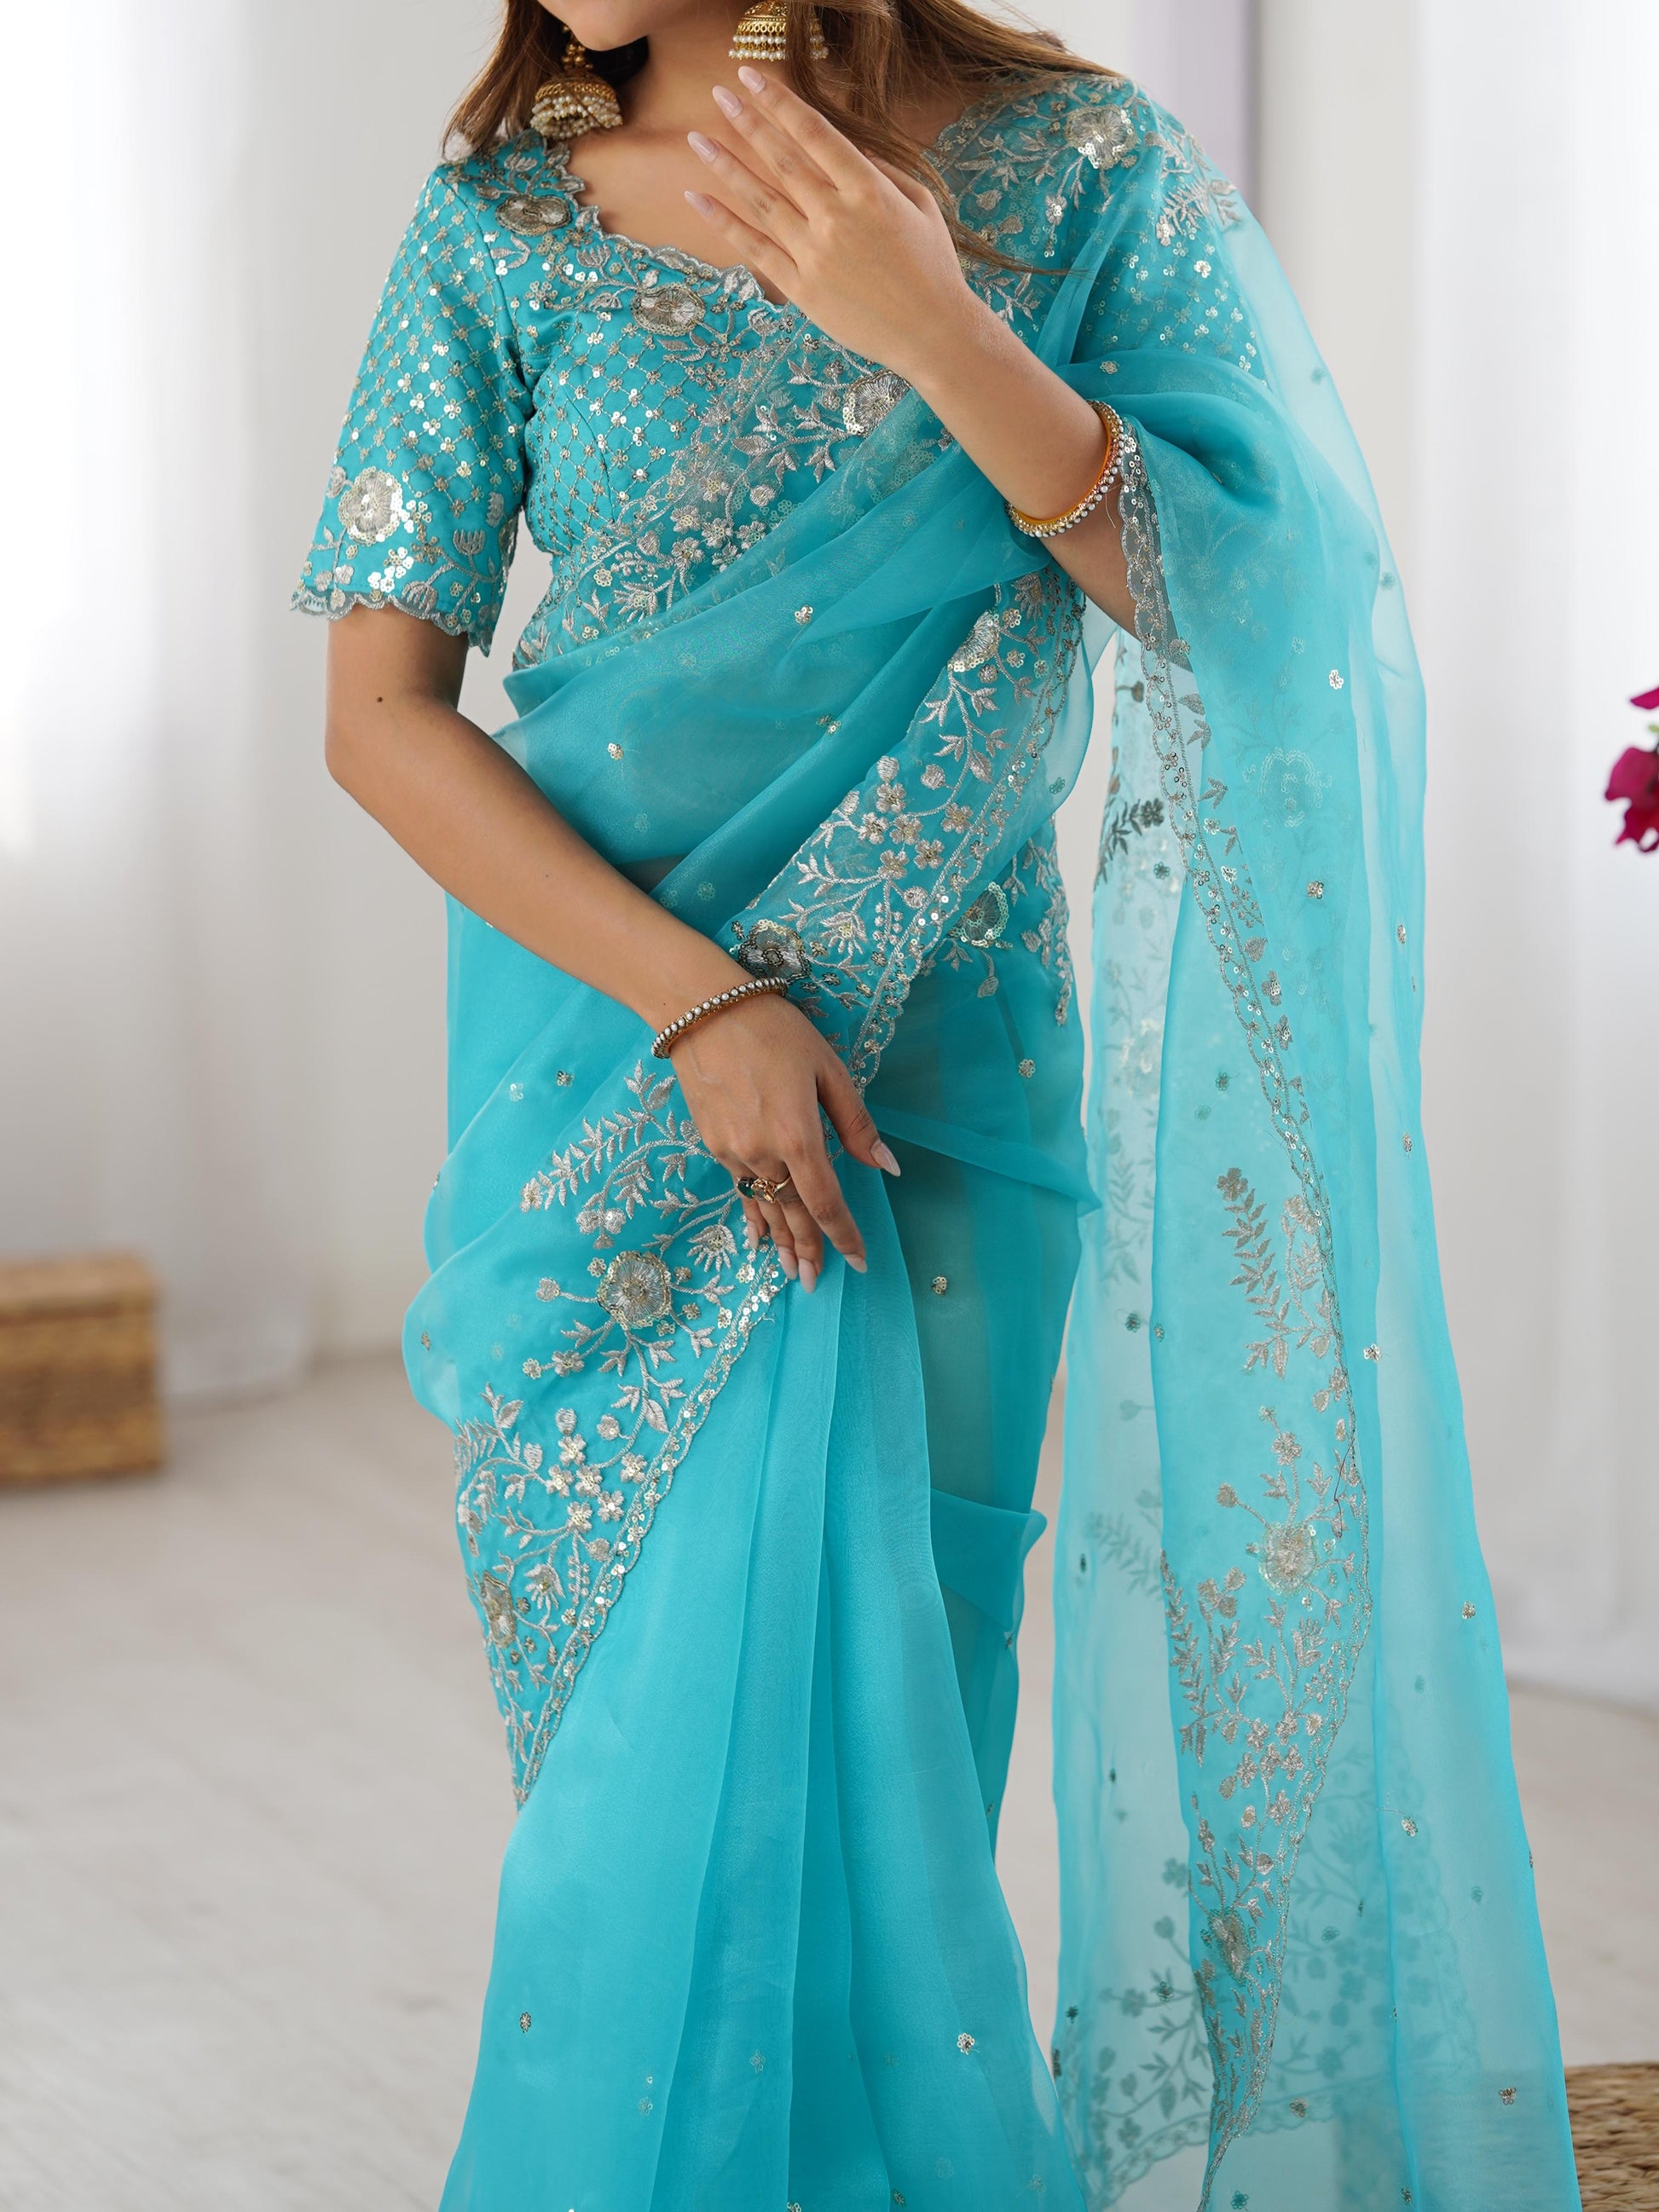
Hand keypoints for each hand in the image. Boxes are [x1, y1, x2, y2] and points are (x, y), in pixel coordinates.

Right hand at [669, 990, 899, 1291]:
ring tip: (790, 1272)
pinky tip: (755, 1237)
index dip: (844, 1235)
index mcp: (798, 1137)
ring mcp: (732, 1153)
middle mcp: (763, 1155)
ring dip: (779, 1242)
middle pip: (792, 1215)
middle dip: (808, 1251)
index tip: (859, 1261)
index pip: (827, 1202)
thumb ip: (856, 1123)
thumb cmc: (774, 1031)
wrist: (700, 1011)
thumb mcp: (827, 1068)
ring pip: (763, 1207)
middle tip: (816, 1282)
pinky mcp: (712, 1145)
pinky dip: (751, 1216)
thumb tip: (886, 1166)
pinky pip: (739, 1191)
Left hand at [685, 68, 983, 384]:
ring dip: (726, 165)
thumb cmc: (933, 267)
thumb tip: (848, 147)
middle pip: (781, 159)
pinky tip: (698, 198)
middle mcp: (837, 216)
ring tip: (697, 139)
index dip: (779, 101)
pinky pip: (755, 249)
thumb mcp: (920, 206)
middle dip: (748, 122)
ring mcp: (815, 254)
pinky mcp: (801, 289)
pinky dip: (724, 223)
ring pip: (761, 200)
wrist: (933, 335)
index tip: (752, 78)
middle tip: (719, 93)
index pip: (813, 132)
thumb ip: (883, 171)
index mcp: (869, 189)